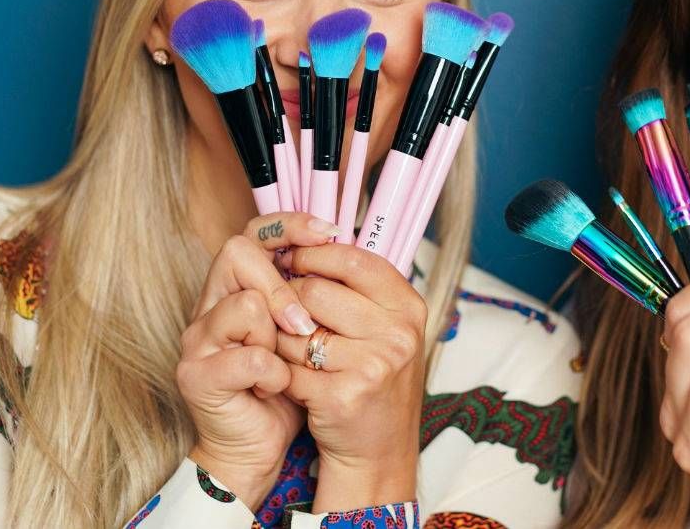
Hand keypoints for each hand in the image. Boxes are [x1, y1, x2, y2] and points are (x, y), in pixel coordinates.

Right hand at [178, 212, 338, 510]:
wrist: (258, 448)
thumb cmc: (287, 387)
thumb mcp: (305, 333)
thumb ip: (315, 294)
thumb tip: (351, 252)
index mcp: (236, 288)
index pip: (252, 231)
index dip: (288, 224)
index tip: (329, 232)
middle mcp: (209, 304)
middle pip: (238, 254)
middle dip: (283, 286)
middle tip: (307, 323)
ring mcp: (197, 339)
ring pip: (244, 304)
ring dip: (278, 337)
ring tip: (290, 364)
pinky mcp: (196, 375)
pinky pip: (246, 358)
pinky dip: (272, 376)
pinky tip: (277, 389)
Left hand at [275, 243, 426, 511]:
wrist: (380, 450)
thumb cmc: (376, 381)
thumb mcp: (387, 328)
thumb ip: (360, 289)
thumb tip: (313, 240)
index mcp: (408, 306)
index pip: (352, 258)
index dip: (313, 255)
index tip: (292, 261)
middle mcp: (398, 332)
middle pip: (315, 290)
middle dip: (290, 300)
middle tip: (287, 317)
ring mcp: (374, 364)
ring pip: (296, 329)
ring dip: (283, 340)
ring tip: (292, 353)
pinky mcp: (344, 395)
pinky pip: (289, 367)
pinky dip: (280, 373)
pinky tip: (289, 380)